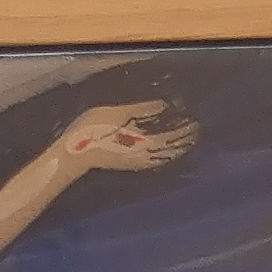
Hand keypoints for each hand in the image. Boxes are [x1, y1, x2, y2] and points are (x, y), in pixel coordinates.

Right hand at [54, 97, 194, 174]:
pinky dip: (164, 156)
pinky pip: (154, 162)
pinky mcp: (129, 165)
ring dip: (176, 150)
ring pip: (163, 157)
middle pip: (171, 150)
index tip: (196, 122)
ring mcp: (137, 163)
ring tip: (185, 142)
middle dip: (184, 141)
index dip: (186, 130)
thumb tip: (164, 105)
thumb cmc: (95, 130)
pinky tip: (164, 153)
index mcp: (145, 142)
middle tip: (195, 132)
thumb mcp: (119, 113)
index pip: (173, 136)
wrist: (75, 154)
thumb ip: (143, 109)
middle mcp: (145, 156)